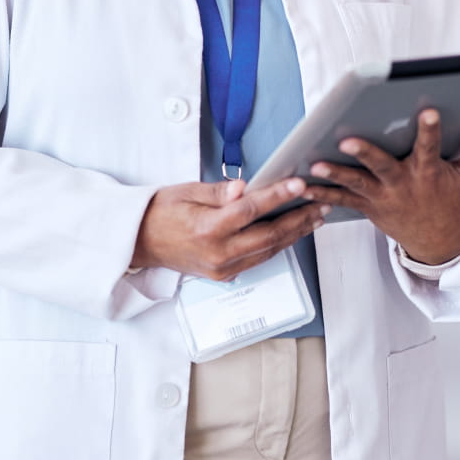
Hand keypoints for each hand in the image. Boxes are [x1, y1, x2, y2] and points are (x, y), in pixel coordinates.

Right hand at [131, 177, 327, 281]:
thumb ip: (219, 191)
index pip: (251, 210)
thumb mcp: (186, 191)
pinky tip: (292, 232)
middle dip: (299, 218)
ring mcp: (222, 268)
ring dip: (295, 233)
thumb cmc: (160, 212)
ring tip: (316, 217)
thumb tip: (245, 186)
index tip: (299, 184)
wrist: (139, 241)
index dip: (278, 196)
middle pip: (268, 235)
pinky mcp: (224, 274)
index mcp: (207, 229)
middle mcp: (218, 253)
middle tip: (321, 202)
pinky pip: (258, 259)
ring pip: (268, 250)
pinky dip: (278, 244)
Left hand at [302, 110, 459, 264]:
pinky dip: (321, 194)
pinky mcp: (367, 206)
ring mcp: (382, 197)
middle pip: (381, 166)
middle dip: (364, 153)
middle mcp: (401, 184)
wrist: (439, 243)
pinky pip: (341, 200)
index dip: (429, 130)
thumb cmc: (452, 203)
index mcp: (427, 173)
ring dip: (333, 175)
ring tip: (313, 166)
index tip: (428, 112)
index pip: (429, 147)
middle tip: (346, 140)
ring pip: (354, 184)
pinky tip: (301, 186)